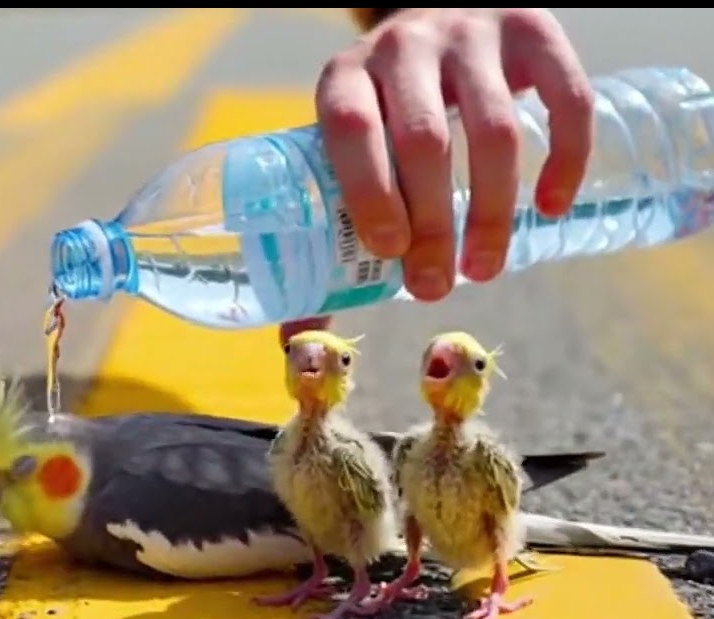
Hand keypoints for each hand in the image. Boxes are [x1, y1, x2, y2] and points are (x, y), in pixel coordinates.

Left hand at [315, 8, 593, 300]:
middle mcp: (405, 46)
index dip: (369, 190)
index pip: (352, 128)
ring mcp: (472, 33)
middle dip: (432, 222)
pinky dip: (565, 158)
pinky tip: (550, 208)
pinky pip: (564, 96)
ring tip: (484, 269)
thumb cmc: (385, 108)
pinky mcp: (534, 29)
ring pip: (493, 126)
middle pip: (423, 139)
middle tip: (435, 285)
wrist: (440, 12)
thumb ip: (328, 233)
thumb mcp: (345, 146)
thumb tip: (295, 343)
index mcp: (345, 77)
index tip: (389, 253)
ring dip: (492, 209)